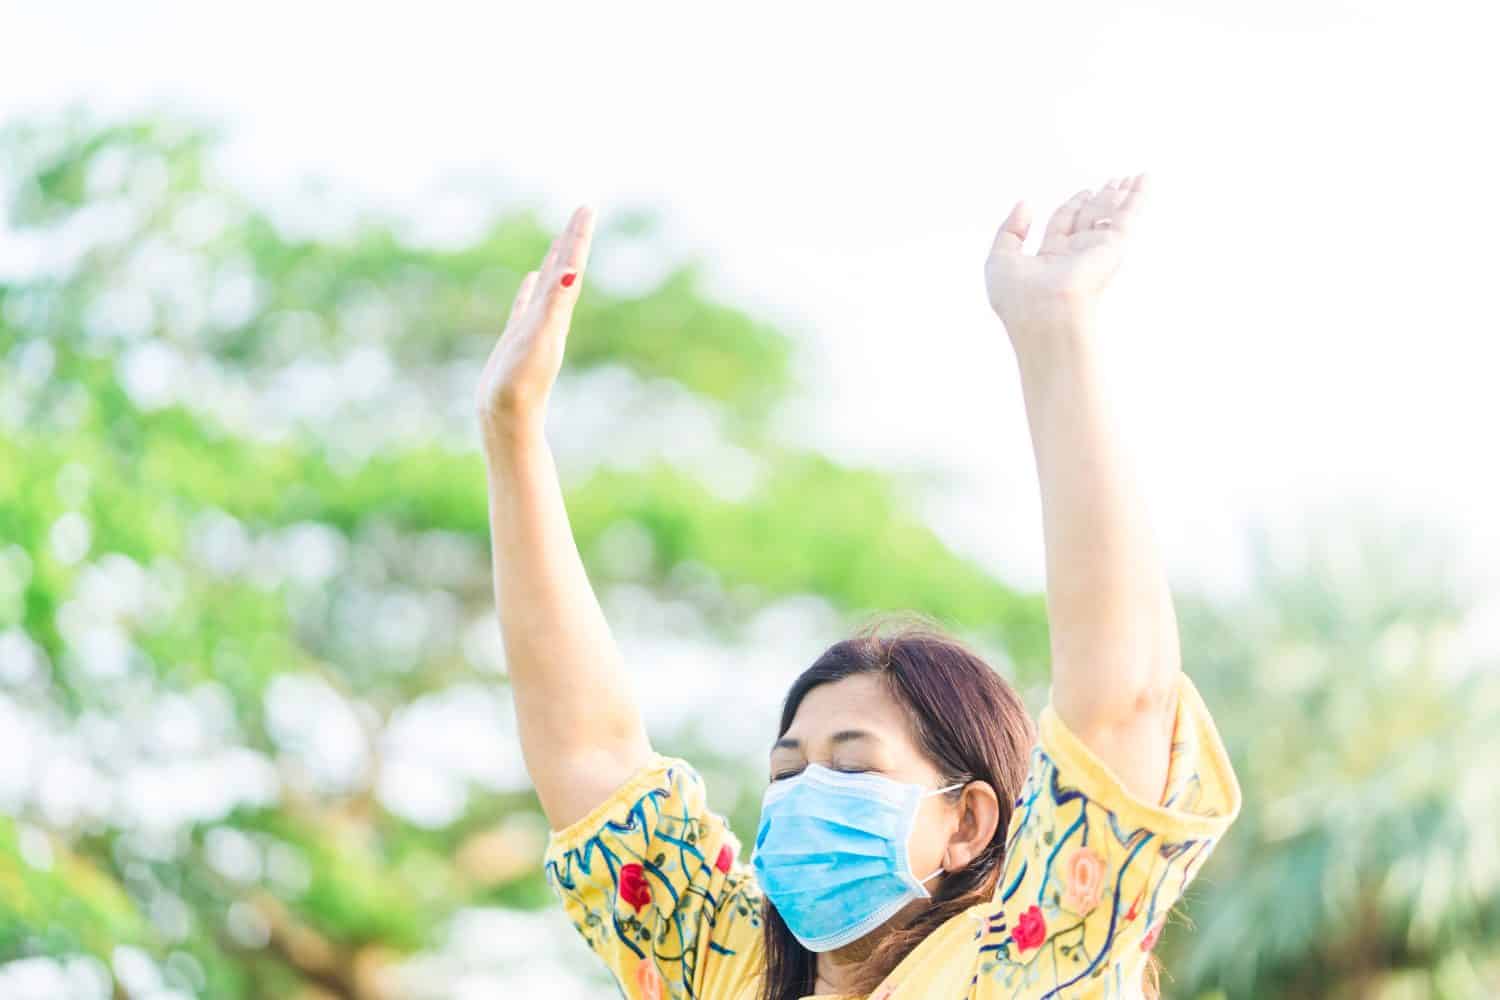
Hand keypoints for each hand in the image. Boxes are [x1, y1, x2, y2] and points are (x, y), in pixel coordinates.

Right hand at [476, 204, 594, 441]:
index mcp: (558, 313)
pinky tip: (529, 279)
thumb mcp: (539, 338)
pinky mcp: (517, 339)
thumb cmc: (522, 382)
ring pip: (547, 285)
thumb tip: (570, 271)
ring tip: (561, 239)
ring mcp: (534, 328)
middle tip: (582, 211)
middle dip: (573, 240)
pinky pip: (525, 305)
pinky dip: (530, 288)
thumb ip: (554, 304)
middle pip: (565, 270)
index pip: (571, 266)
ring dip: (555, 261)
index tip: (587, 207)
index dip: (578, 236)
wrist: (508, 419)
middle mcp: (551, 318)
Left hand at [984, 174, 1147, 351]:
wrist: (1043, 316)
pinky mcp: (1112, 248)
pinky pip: (1128, 216)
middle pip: (1091, 219)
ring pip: (1111, 215)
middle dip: (1101, 199)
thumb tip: (1024, 204)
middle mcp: (1076, 255)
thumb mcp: (1000, 259)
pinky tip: (1144, 178)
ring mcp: (1096, 251)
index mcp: (1051, 259)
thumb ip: (1010, 231)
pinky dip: (1138, 196)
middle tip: (1113, 180)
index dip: (1073, 206)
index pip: (1064, 225)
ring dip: (1122, 195)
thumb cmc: (1018, 298)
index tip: (1083, 192)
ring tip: (1133, 176)